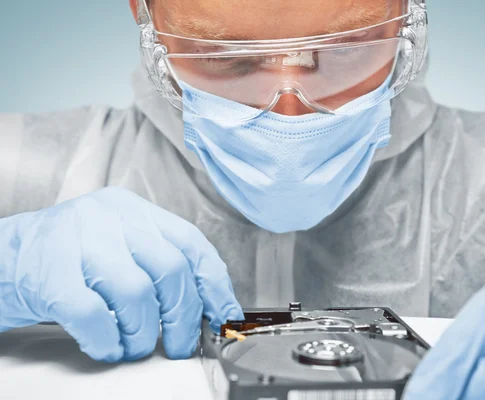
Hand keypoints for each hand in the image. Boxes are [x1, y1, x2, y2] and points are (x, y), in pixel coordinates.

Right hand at [0, 187, 242, 361]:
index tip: (225, 316)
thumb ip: (159, 267)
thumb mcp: (120, 247)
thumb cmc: (70, 259)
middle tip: (178, 345)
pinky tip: (105, 346)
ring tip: (133, 347)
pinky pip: (93, 315)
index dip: (216, 285)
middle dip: (183, 319)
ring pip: (136, 294)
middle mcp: (112, 217)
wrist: (3, 256)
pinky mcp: (49, 271)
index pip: (192, 244)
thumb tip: (206, 310)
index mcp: (135, 211)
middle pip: (171, 271)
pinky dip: (106, 341)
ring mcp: (79, 240)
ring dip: (141, 334)